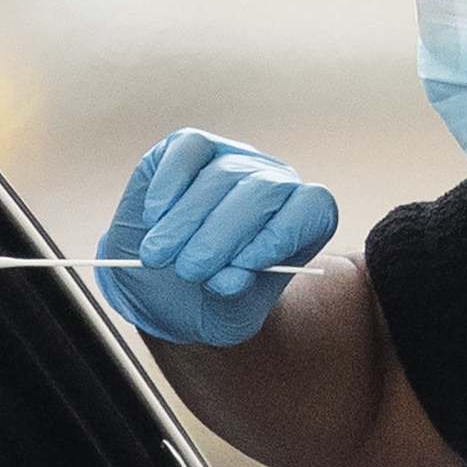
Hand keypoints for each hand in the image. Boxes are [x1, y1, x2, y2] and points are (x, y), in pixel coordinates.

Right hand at [97, 129, 337, 347]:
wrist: (161, 289)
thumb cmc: (206, 303)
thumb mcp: (226, 319)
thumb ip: (235, 300)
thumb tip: (231, 278)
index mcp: (299, 224)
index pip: (313, 208)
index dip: (284, 232)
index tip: (246, 263)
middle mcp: (273, 185)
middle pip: (265, 191)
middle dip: (222, 233)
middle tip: (189, 270)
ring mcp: (235, 159)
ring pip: (222, 173)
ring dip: (186, 220)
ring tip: (158, 257)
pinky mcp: (194, 147)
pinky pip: (190, 150)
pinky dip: (169, 184)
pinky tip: (153, 217)